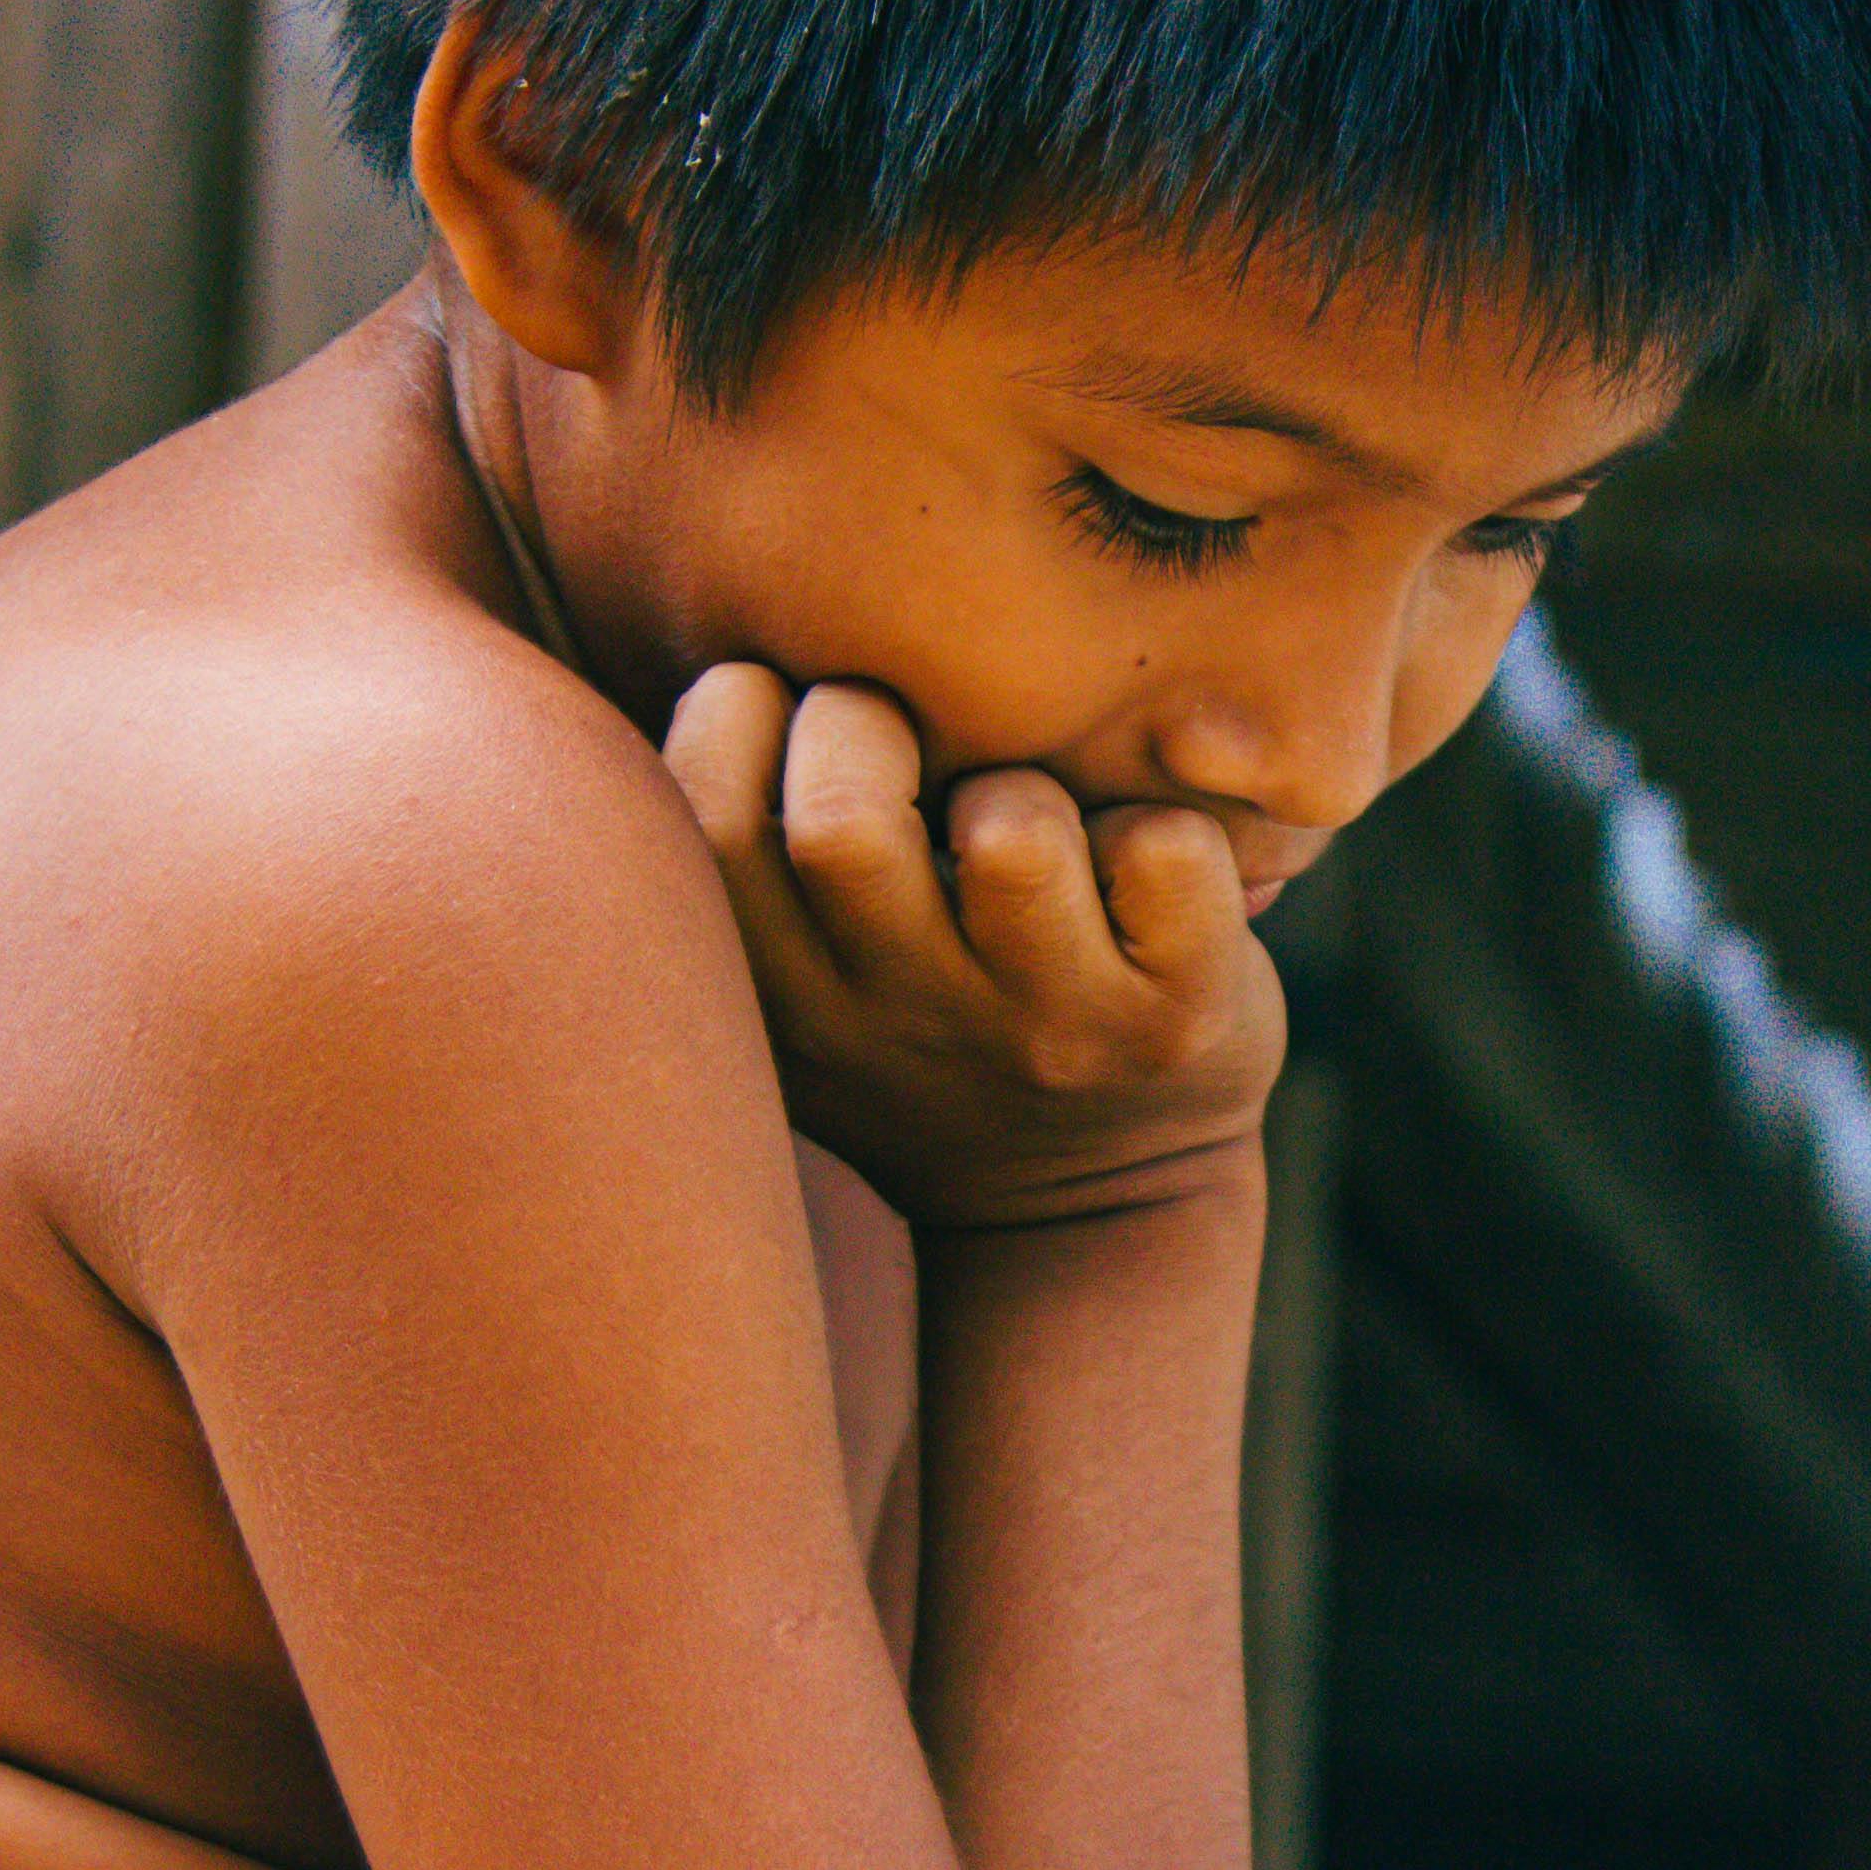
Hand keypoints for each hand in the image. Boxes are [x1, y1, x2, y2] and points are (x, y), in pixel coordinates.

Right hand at [664, 664, 1284, 1230]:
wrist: (1090, 1212)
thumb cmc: (929, 1031)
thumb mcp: (802, 992)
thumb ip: (742, 867)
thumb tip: (698, 657)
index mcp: (787, 999)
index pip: (705, 820)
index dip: (737, 715)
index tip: (785, 704)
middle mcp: (903, 1021)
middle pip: (844, 822)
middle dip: (867, 722)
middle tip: (905, 733)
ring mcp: (1042, 1028)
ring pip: (1011, 834)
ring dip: (1021, 784)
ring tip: (1025, 821)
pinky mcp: (1171, 1025)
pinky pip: (1162, 855)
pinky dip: (1164, 826)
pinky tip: (1138, 863)